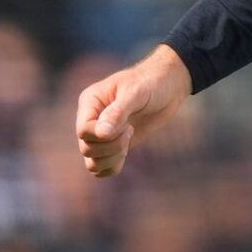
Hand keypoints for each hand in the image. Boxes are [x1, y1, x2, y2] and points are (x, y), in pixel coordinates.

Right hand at [75, 44, 192, 177]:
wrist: (167, 87)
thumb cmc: (151, 83)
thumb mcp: (136, 92)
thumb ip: (117, 112)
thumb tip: (101, 133)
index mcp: (90, 102)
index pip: (83, 130)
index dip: (101, 136)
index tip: (126, 125)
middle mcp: (91, 120)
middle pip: (87, 148)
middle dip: (111, 146)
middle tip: (130, 129)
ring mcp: (100, 135)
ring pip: (92, 162)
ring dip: (112, 158)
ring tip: (129, 138)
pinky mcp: (112, 146)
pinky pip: (101, 168)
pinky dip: (112, 166)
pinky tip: (126, 151)